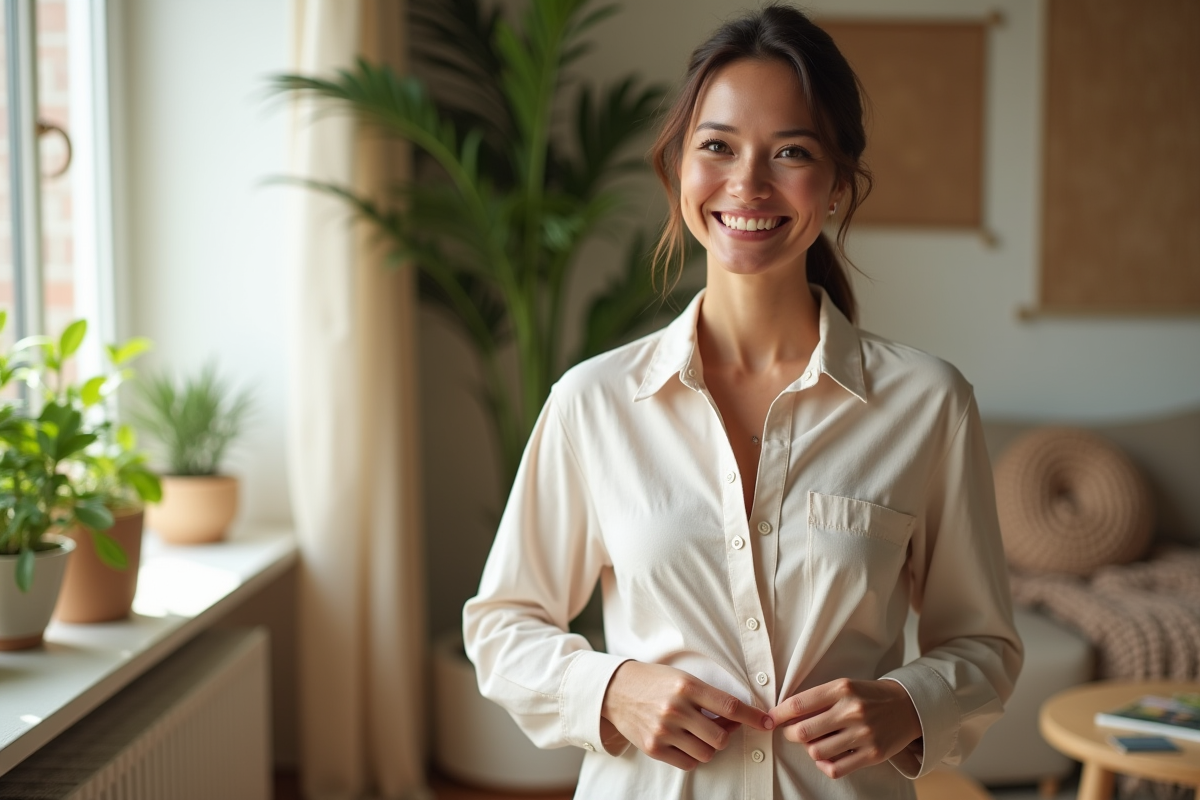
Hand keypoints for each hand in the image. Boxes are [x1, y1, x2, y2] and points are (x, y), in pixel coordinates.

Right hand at [600, 661, 773, 770]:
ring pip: (706, 753)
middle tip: (723, 726)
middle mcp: (675, 709)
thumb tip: (738, 719)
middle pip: (720, 738)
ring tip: (701, 733)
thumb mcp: (682, 677)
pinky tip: (687, 741)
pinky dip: (693, 756)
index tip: (767, 722)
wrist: (615, 689)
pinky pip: (687, 763)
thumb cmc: (655, 681)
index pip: (729, 706)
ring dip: (710, 746)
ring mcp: (663, 730)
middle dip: (727, 735)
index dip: (752, 717)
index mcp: (686, 686)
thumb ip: (708, 696)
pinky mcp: (653, 747)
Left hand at [768, 678, 921, 779]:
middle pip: (803, 731)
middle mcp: (852, 710)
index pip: (799, 704)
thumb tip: (785, 715)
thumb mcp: (844, 687)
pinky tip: (826, 757)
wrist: (908, 706)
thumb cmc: (869, 695)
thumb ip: (818, 699)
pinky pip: (836, 768)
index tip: (770, 719)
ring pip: (817, 752)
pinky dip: (824, 765)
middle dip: (790, 734)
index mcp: (842, 689)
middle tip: (791, 732)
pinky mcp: (873, 754)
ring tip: (814, 742)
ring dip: (809, 749)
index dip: (778, 714)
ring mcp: (864, 734)